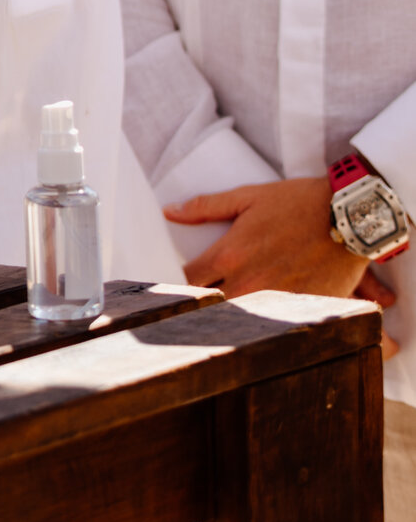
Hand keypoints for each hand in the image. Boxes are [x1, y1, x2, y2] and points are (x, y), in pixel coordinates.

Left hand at [164, 176, 399, 355]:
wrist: (351, 217)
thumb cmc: (299, 203)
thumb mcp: (248, 197)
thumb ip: (206, 206)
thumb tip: (170, 212)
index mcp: (230, 254)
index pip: (187, 279)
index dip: (177, 282)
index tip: (175, 283)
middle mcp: (249, 281)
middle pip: (209, 304)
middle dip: (199, 303)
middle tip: (193, 302)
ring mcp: (277, 299)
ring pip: (239, 319)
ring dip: (229, 315)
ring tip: (223, 312)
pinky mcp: (303, 309)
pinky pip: (276, 324)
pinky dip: (265, 323)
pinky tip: (259, 321)